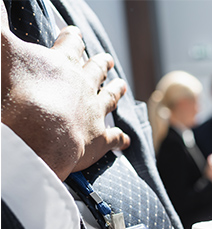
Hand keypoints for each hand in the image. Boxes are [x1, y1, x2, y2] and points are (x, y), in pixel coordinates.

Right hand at [1, 8, 129, 180]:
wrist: (36, 133)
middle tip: (107, 59)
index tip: (75, 33)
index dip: (72, 38)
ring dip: (116, 91)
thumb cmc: (17, 89)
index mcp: (62, 63)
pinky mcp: (99, 139)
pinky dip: (121, 138)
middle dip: (100, 64)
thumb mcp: (3, 48)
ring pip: (110, 98)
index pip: (70, 45)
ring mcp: (94, 112)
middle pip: (96, 70)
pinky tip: (126, 140)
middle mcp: (83, 86)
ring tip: (121, 86)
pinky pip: (114, 138)